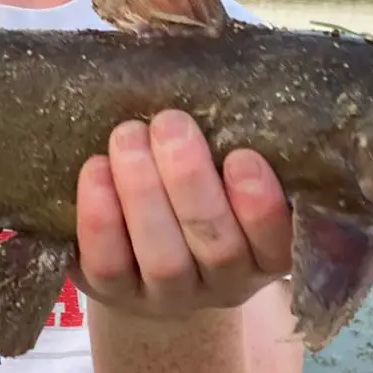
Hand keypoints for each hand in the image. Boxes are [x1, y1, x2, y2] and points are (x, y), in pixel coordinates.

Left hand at [75, 109, 291, 319]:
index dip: (261, 206)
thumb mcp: (226, 173)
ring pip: (163, 258)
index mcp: (265, 253)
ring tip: (128, 136)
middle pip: (216, 245)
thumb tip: (219, 77)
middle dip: (191, 181)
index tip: (242, 157)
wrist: (146, 254)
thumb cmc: (202, 190)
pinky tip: (95, 171)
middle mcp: (224, 282)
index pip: (277, 241)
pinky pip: (108, 265)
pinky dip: (101, 218)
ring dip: (143, 192)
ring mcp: (169, 295)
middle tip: (171, 123)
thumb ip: (230, 142)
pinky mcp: (116, 293)